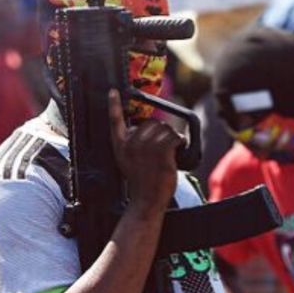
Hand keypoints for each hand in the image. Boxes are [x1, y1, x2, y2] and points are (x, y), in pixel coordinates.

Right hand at [108, 89, 180, 213]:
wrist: (147, 200)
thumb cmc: (141, 182)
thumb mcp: (128, 161)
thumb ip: (133, 144)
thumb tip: (149, 129)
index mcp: (120, 146)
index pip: (115, 121)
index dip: (114, 105)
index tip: (113, 92)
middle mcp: (131, 144)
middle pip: (151, 122)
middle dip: (161, 131)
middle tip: (163, 146)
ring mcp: (146, 148)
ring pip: (165, 129)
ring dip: (172, 137)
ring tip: (170, 151)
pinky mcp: (161, 152)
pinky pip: (174, 137)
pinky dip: (180, 142)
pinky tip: (179, 149)